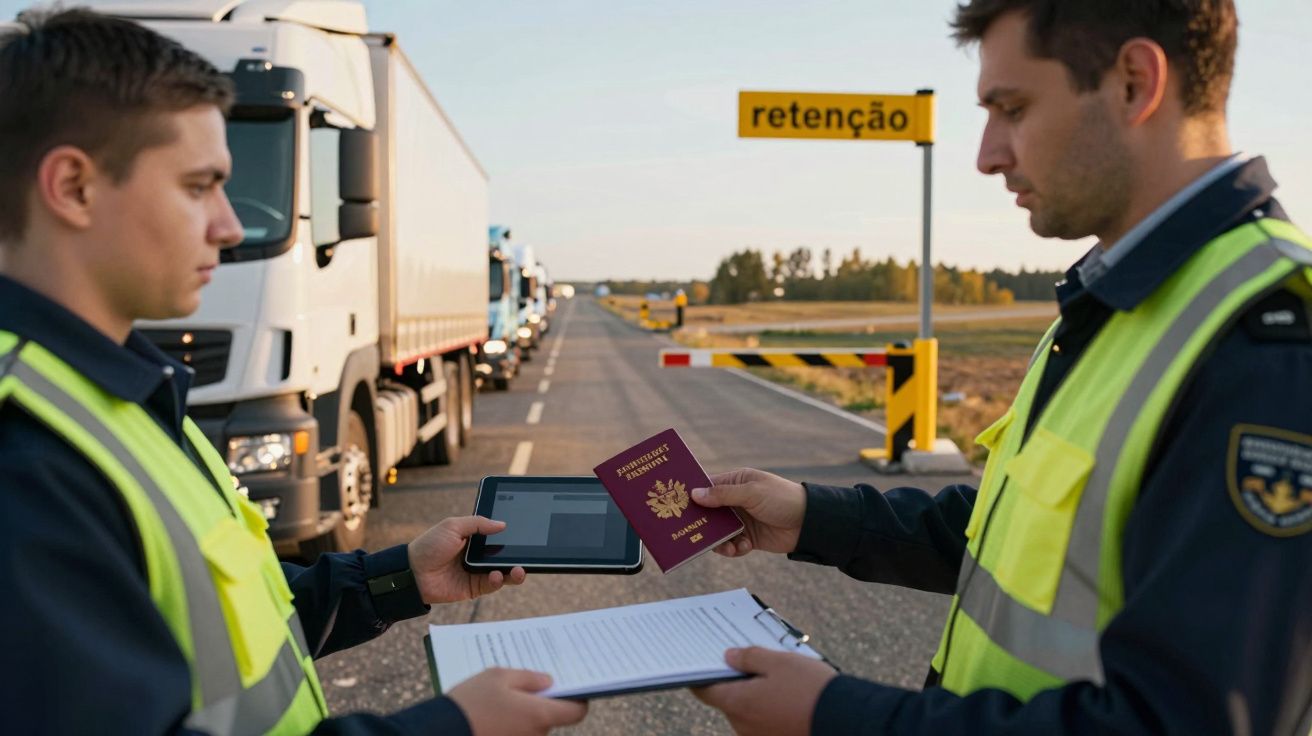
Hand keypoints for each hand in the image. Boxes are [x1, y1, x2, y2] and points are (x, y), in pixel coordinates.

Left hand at [408, 516, 526, 603]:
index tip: (524, 535)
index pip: (498, 537)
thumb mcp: (453, 526)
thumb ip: (478, 523)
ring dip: (513, 572)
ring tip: (517, 570)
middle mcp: (478, 556)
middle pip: (504, 556)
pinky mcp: (474, 588)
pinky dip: (497, 580)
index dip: (511, 537)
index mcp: (474, 539)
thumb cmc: (429, 545)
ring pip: (503, 573)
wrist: (413, 572)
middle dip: (518, 557)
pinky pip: (492, 585)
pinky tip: (495, 575)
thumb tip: (502, 524)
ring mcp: (477, 572)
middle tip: (528, 555)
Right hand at [448, 668, 587, 735]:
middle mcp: (536, 735)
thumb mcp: (498, 676)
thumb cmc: (471, 701)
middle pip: (551, 717)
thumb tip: (548, 682)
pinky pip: (518, 732)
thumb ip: (529, 678)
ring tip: (506, 694)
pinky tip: (495, 709)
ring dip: (525, 712)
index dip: (578, 699)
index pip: (576, 712)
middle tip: (532, 682)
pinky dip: (512, 722)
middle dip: (543, 701)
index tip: (572, 687)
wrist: (442, 731)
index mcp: (539, 715)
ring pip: (532, 725)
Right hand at [691, 468, 806, 556]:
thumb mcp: (751, 493)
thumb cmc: (782, 498)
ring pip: (718, 532)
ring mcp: (742, 519)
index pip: (708, 487)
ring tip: (727, 546)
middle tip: (692, 533)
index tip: (678, 504)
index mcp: (736, 482)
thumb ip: (722, 495)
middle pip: (709, 512)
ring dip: (719, 541)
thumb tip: (695, 494)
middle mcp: (736, 500)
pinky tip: (742, 548)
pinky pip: (732, 544)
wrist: (809, 522)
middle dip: (703, 524)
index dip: (693, 495)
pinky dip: (734, 548)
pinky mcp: (748, 537)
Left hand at [691, 647, 835, 735]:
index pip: (705, 691)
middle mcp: (743, 726)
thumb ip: (750, 657)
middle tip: (747, 659)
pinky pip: (765, 721)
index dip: (700, 675)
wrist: (845, 720)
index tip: (701, 662)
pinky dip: (769, 707)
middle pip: (729, 699)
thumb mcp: (778, 662)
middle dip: (736, 680)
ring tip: (775, 674)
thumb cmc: (810, 689)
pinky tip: (787, 693)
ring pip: (749, 710)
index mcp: (738, 704)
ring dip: (755, 694)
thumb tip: (729, 657)